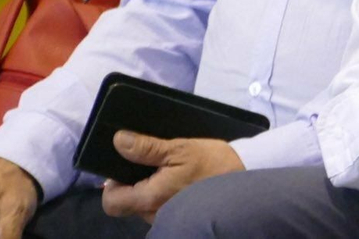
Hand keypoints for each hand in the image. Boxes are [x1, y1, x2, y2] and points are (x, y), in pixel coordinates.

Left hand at [99, 133, 243, 222]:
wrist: (247, 176)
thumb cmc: (213, 163)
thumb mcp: (180, 148)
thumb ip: (147, 147)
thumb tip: (119, 141)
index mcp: (150, 199)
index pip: (111, 201)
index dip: (113, 183)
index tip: (127, 165)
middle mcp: (154, 215)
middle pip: (128, 202)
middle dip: (134, 182)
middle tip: (153, 162)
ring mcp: (169, 218)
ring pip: (144, 204)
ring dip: (150, 187)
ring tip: (169, 168)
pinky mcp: (181, 216)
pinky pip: (160, 206)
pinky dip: (163, 192)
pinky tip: (179, 178)